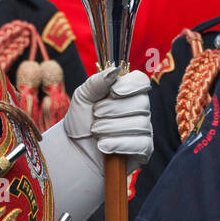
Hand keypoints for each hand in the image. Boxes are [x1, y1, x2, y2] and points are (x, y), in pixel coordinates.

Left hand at [40, 67, 153, 220]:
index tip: (113, 92)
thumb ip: (97, 81)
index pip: (141, 81)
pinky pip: (141, 144)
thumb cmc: (81, 121)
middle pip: (141, 103)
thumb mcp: (83, 96)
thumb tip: (115, 70)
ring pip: (140, 123)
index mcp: (126, 92)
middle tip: (95, 115)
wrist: (75, 150)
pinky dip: (119, 144)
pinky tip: (103, 146)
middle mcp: (139, 109)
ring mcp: (143, 129)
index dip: (130, 85)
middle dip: (114, 110)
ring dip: (112, 128)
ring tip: (95, 131)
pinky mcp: (144, 150)